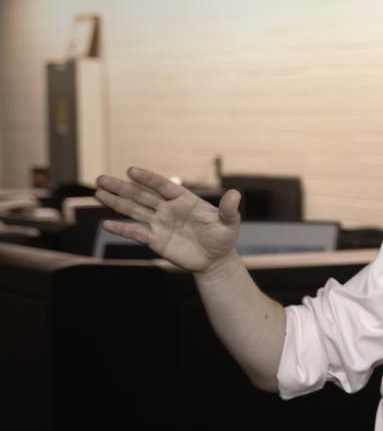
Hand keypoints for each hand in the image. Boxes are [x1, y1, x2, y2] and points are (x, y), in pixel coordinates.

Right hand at [94, 166, 239, 272]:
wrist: (215, 259)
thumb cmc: (223, 237)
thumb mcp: (230, 223)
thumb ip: (229, 209)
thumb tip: (236, 194)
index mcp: (184, 199)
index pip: (163, 186)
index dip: (148, 179)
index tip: (131, 171)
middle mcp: (168, 208)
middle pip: (141, 195)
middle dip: (121, 187)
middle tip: (101, 179)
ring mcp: (159, 223)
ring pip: (134, 210)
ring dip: (116, 202)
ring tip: (98, 193)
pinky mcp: (155, 240)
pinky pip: (136, 232)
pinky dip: (122, 229)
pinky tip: (106, 225)